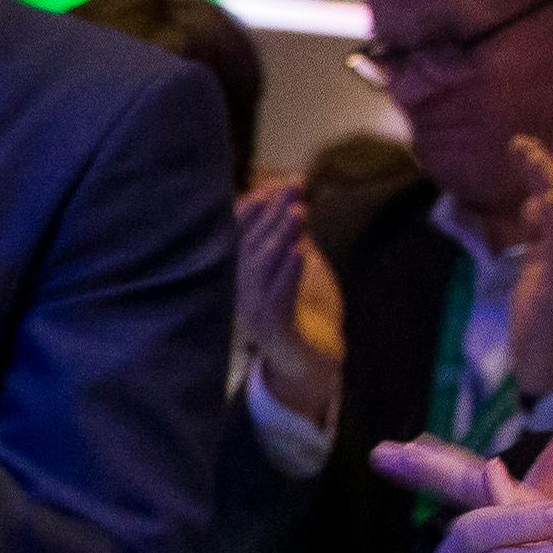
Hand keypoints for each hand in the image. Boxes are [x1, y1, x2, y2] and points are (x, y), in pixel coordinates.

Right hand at [234, 179, 345, 422]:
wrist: (313, 366)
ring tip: (297, 213)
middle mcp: (239, 295)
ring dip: (280, 239)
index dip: (253, 211)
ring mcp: (253, 314)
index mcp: (241, 279)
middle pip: (251, 247)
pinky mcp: (274, 332)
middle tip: (293, 189)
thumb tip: (293, 204)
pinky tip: (300, 252)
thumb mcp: (302, 271)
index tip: (273, 186)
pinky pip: (278, 299)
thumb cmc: (307, 316)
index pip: (239, 238)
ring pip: (262, 270)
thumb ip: (294, 242)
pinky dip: (289, 274)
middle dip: (273, 215)